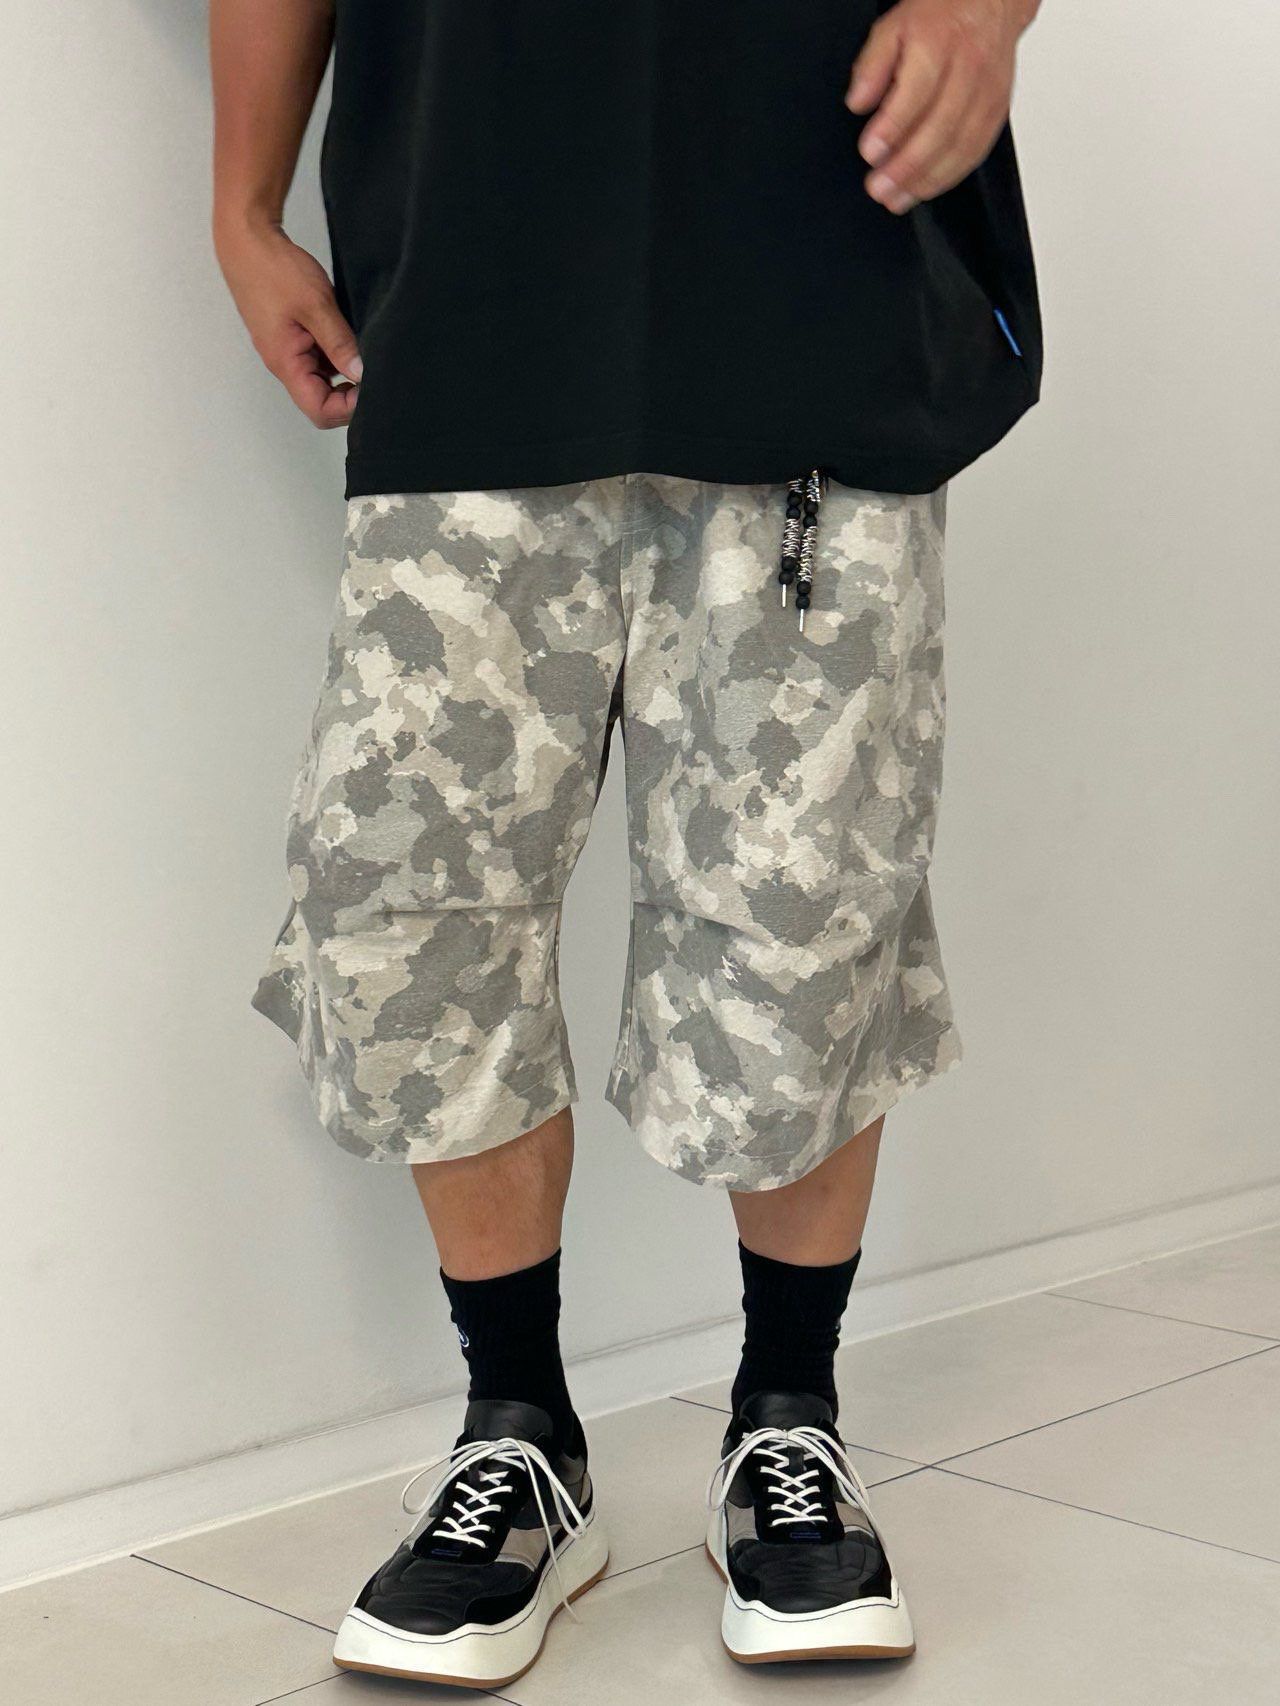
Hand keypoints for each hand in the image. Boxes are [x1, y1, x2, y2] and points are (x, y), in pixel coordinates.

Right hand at [215, 217, 361, 427]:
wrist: (246, 240)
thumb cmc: (273, 269)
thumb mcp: (315, 304)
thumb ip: (340, 343)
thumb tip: (361, 374)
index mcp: (286, 363)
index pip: (320, 411)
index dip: (348, 407)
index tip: (370, 387)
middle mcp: (285, 364)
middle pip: (322, 401)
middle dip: (350, 394)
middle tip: (374, 372)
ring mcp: (288, 351)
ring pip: (322, 380)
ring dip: (345, 371)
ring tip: (364, 349)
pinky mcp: (292, 337)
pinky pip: (318, 358)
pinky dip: (336, 353)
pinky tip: (350, 335)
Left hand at [847, 0, 1038, 213]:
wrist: (991, 3)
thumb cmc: (941, 15)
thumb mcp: (894, 26)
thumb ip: (872, 65)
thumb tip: (858, 101)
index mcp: (937, 45)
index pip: (915, 94)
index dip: (891, 129)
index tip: (870, 153)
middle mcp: (967, 70)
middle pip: (939, 128)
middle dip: (906, 166)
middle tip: (879, 187)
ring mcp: (987, 93)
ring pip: (960, 147)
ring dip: (927, 181)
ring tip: (897, 199)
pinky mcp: (997, 111)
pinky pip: (976, 151)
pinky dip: (950, 177)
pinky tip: (926, 189)